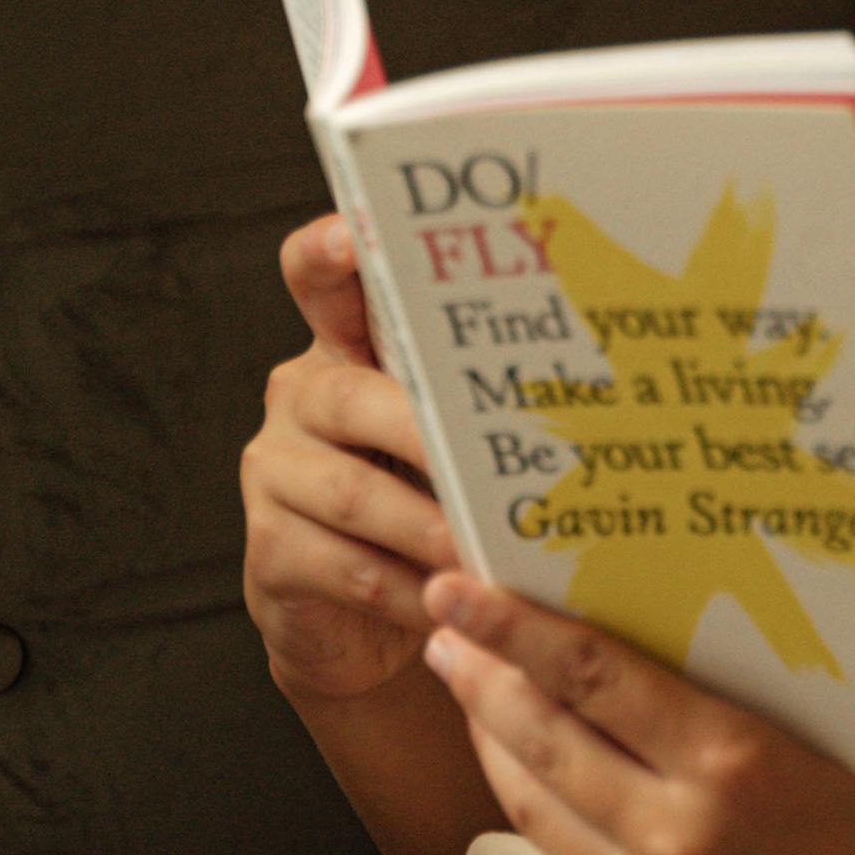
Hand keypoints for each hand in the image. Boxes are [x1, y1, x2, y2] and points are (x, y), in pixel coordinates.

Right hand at [240, 213, 458, 700]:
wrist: (361, 622)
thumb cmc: (424, 505)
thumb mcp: (447, 439)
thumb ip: (475, 399)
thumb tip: (584, 376)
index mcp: (345, 354)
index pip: (318, 281)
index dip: (329, 253)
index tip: (354, 232)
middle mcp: (300, 400)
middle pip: (351, 398)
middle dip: (425, 433)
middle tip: (491, 463)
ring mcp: (276, 474)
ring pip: (352, 493)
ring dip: (428, 526)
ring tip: (485, 550)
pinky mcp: (270, 552)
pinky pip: (346, 568)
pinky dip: (409, 589)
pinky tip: (453, 600)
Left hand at [417, 569, 854, 854]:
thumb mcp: (840, 751)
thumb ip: (749, 704)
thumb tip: (669, 632)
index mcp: (737, 760)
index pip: (592, 673)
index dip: (513, 625)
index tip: (460, 584)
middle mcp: (680, 833)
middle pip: (542, 734)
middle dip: (480, 674)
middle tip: (444, 623)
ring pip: (538, 804)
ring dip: (493, 740)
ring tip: (470, 690)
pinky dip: (543, 807)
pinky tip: (534, 775)